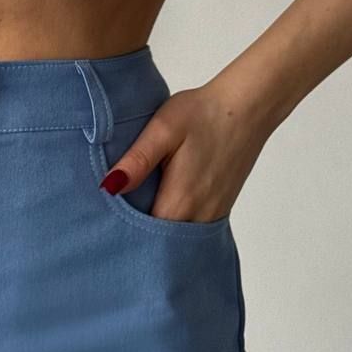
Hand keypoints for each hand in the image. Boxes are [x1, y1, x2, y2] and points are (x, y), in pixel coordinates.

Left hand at [99, 79, 274, 223]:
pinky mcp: (220, 206)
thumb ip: (137, 160)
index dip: (122, 234)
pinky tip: (160, 204)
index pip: (144, 238)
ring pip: (178, 237)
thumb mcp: (162, 130)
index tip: (105, 224)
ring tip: (133, 214)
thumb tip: (108, 186)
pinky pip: (192, 227)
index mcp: (180, 200)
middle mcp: (199, 216)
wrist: (247, 107)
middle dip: (138, 238)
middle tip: (114, 221)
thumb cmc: (203, 114)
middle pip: (162, 244)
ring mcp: (213, 214)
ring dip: (157, 232)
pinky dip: (174, 223)